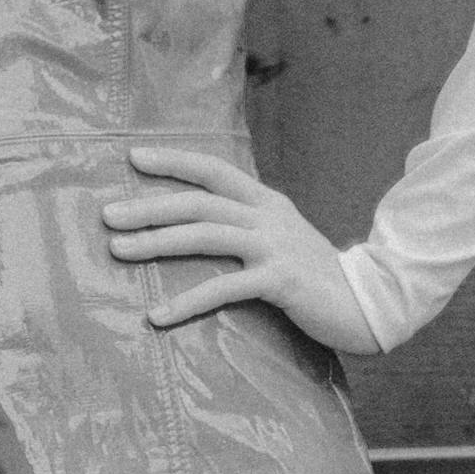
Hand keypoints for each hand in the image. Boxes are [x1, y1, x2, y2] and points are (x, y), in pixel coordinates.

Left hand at [104, 145, 385, 355]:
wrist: (367, 301)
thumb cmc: (311, 272)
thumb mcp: (277, 237)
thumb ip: (241, 223)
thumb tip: (190, 221)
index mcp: (265, 201)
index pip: (214, 170)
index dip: (174, 161)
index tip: (133, 157)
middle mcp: (267, 217)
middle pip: (200, 203)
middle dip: (150, 207)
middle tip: (107, 215)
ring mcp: (275, 246)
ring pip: (206, 235)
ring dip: (157, 243)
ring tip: (118, 250)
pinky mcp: (280, 280)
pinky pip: (224, 288)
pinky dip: (187, 302)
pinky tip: (158, 316)